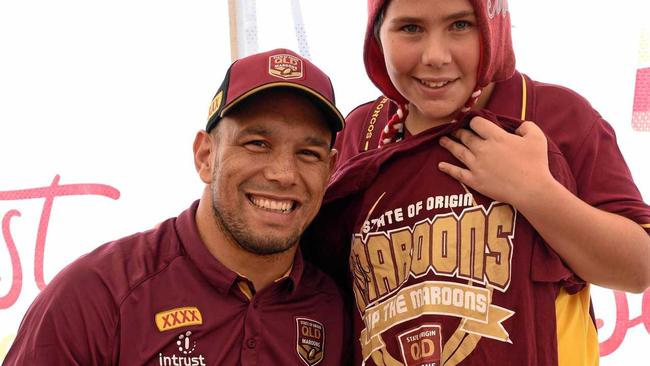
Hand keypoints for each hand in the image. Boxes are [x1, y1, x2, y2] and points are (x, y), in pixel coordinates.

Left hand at [438, 117, 553, 205]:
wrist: (531, 190)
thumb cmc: (536, 163)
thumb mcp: (536, 138)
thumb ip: (526, 126)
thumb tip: (517, 127)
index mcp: (495, 137)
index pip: (477, 123)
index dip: (474, 121)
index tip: (472, 122)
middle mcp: (482, 149)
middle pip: (465, 136)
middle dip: (459, 131)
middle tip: (454, 130)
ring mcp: (476, 165)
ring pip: (458, 151)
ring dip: (449, 144)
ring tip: (442, 140)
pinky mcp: (474, 180)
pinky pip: (457, 173)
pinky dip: (447, 168)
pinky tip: (440, 165)